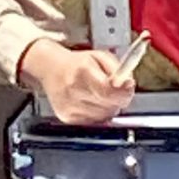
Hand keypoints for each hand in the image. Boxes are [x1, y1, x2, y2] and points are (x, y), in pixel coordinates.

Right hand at [18, 39, 134, 125]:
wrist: (49, 68)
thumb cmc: (76, 62)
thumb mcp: (99, 56)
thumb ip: (118, 69)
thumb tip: (128, 84)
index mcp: (81, 71)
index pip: (108, 91)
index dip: (123, 91)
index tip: (128, 86)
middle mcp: (73, 90)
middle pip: (110, 105)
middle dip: (117, 98)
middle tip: (112, 88)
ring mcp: (69, 106)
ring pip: (105, 116)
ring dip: (108, 107)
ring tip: (98, 93)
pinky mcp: (67, 118)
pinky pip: (95, 122)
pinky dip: (98, 114)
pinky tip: (90, 102)